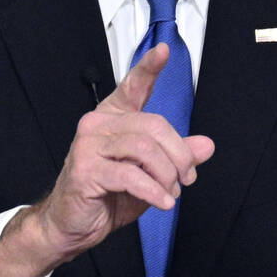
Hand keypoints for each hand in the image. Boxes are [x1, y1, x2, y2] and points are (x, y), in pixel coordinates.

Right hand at [0, 43, 214, 276]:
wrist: (71, 226)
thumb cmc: (107, 195)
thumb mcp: (150, 175)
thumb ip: (176, 157)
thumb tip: (206, 145)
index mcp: (113, 117)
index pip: (133, 86)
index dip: (149, 67)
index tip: (164, 51)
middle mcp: (98, 124)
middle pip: (153, 125)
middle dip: (179, 155)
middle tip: (186, 179)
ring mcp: (89, 145)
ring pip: (145, 149)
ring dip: (167, 175)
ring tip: (170, 192)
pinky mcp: (86, 169)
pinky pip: (131, 175)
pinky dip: (153, 191)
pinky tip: (162, 202)